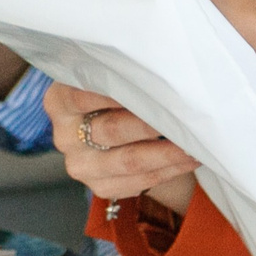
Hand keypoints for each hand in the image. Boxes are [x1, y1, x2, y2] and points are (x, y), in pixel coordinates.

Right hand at [45, 80, 196, 212]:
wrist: (111, 128)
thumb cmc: (113, 94)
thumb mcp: (106, 77)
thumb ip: (121, 73)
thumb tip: (161, 68)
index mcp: (59, 101)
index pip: (85, 94)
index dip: (119, 90)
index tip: (153, 85)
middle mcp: (64, 136)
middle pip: (112, 129)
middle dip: (152, 121)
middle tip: (185, 113)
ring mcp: (80, 166)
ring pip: (130, 160)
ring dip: (168, 152)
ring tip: (196, 141)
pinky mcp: (100, 187)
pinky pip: (139, 181)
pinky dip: (169, 169)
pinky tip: (190, 159)